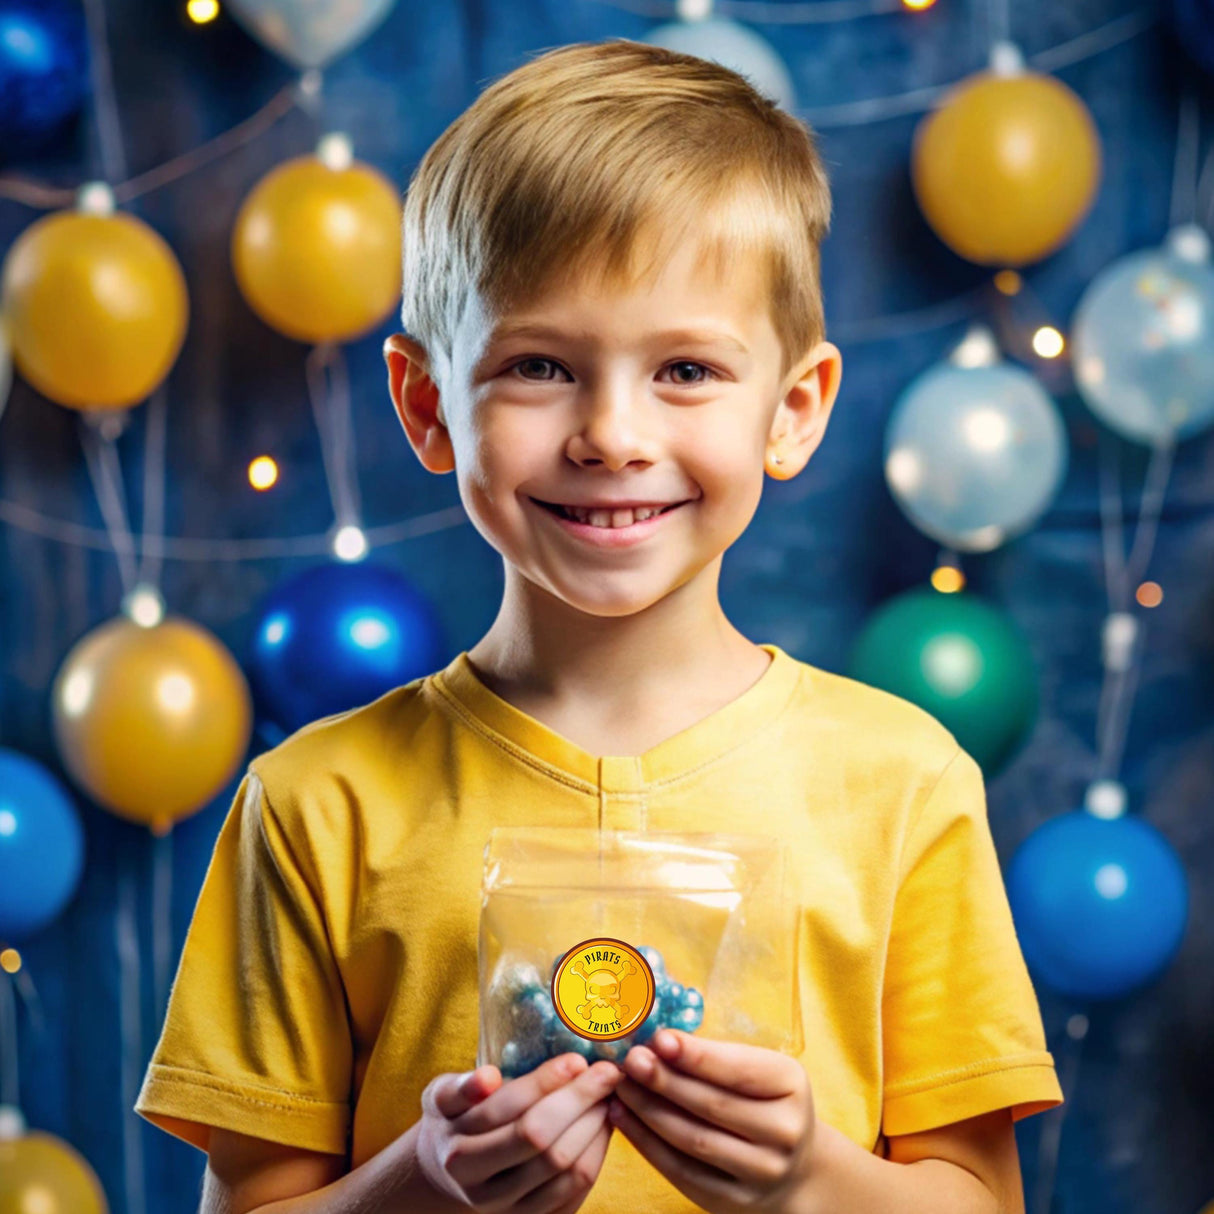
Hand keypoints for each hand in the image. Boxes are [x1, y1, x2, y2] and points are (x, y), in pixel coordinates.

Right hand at [415, 1052, 623, 1212]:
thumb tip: (488, 1078)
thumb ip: (462, 1088)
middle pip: (541, 1141)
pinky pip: (577, 1191)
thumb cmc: (454, 1118)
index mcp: (457, 1153)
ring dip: (595, 1127)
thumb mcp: (443, 1096)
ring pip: (565, 1169)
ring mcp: (509, 1211)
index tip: (578, 1058)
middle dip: (581, 1100)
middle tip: (607, 1072)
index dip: (547, 1081)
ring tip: (607, 1095)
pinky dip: (596, 1154)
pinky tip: (602, 1125)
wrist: (449, 1171)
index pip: (509, 1110)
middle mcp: (481, 1190)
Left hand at [607, 1028, 817, 1213]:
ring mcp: (762, 1172)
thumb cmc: (764, 1101)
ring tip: (621, 1086)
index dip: (697, 1056)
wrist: (794, 1167)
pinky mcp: (734, 1201)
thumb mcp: (757, 1069)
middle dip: (665, 1081)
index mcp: (791, 1086)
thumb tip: (657, 1040)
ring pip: (694, 1141)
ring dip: (649, 1111)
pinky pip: (682, 1172)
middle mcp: (784, 1132)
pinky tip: (625, 1117)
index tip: (659, 1038)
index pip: (739, 1071)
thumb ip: (714, 1056)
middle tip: (631, 1060)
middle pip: (713, 1106)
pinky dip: (647, 1144)